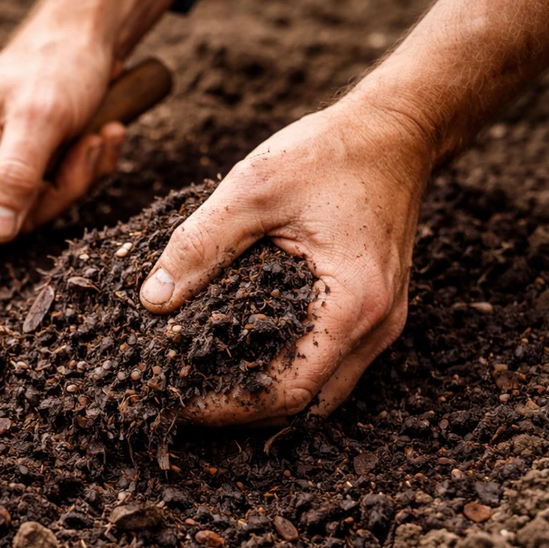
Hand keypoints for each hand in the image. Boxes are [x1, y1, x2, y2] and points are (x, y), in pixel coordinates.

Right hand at [0, 22, 124, 244]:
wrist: (92, 37)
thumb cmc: (57, 64)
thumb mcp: (39, 121)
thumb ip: (13, 177)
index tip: (0, 229)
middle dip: (41, 202)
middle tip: (74, 160)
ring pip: (26, 211)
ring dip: (71, 182)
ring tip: (94, 140)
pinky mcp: (26, 166)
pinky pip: (50, 195)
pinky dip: (83, 172)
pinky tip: (101, 138)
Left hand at [139, 98, 434, 424]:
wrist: (395, 132)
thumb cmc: (330, 154)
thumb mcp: (251, 188)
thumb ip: (199, 245)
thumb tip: (153, 302)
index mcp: (351, 302)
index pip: (287, 392)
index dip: (228, 409)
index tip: (178, 404)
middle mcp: (375, 326)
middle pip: (305, 408)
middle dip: (243, 415)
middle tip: (184, 403)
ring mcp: (380, 324)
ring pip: (321, 395)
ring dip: (265, 400)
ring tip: (207, 388)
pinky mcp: (372, 313)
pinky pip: (330, 367)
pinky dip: (287, 374)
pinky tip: (243, 359)